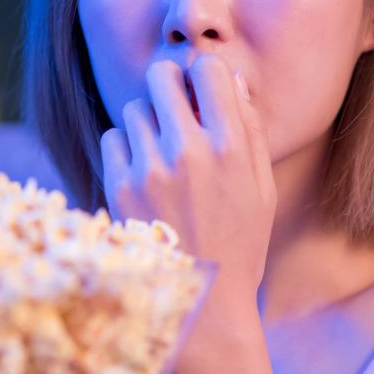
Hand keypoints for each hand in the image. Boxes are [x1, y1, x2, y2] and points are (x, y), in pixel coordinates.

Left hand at [100, 55, 276, 301]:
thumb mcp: (261, 188)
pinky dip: (125, 149)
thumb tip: (232, 78)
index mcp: (231, 149)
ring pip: (135, 108)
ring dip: (147, 122)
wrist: (202, 303)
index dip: (203, 73)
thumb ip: (249, 130)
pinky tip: (143, 173)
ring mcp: (150, 170)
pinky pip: (112, 138)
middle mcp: (189, 153)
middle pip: (162, 76)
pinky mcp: (119, 187)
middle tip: (173, 105)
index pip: (208, 70)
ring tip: (162, 153)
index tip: (201, 88)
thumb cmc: (239, 243)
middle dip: (168, 84)